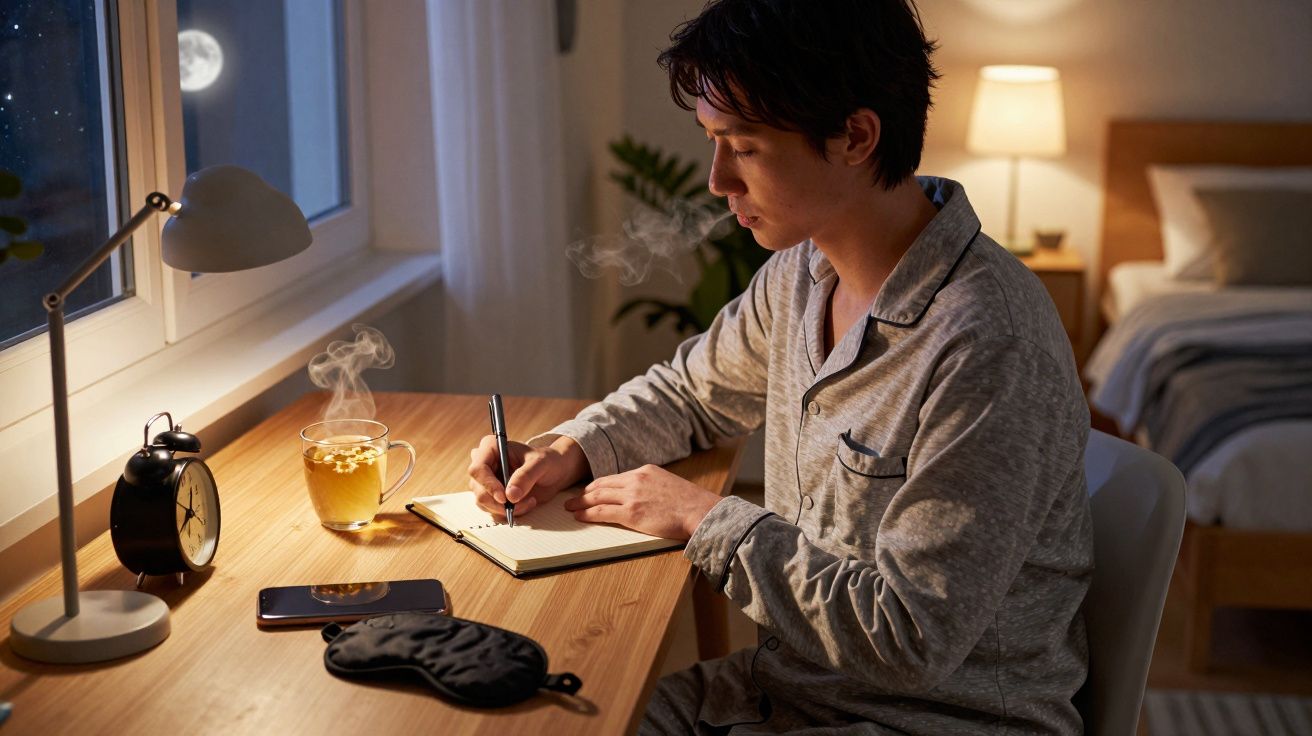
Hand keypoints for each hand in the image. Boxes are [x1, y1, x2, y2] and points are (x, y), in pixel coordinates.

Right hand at [468, 436, 588, 517]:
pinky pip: (493, 510)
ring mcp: (488, 482)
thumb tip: (511, 495)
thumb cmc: (547, 460)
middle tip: (519, 504)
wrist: (555, 472)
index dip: (488, 485)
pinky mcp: (494, 496)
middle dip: (498, 502)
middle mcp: (486, 465)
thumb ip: (525, 476)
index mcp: (492, 448)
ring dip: (506, 509)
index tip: (504, 498)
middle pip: (478, 489)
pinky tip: (526, 503)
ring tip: (529, 501)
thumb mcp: (540, 463)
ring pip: (484, 502)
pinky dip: (510, 512)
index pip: (477, 469)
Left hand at [563, 465, 719, 539]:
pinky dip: (587, 513)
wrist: (701, 511)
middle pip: (602, 484)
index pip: (615, 477)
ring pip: (598, 497)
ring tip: (570, 507)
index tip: (590, 490)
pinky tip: (579, 516)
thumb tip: (644, 496)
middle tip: (573, 497)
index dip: (599, 485)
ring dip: (581, 502)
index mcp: (645, 471)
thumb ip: (652, 486)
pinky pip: (602, 512)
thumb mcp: (669, 484)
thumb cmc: (690, 503)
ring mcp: (632, 496)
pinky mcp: (631, 513)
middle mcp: (636, 479)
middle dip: (585, 492)